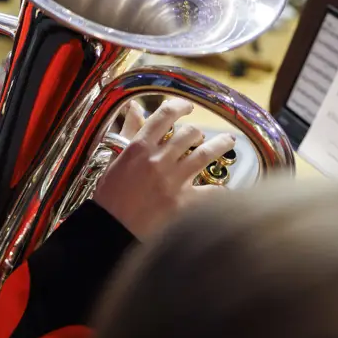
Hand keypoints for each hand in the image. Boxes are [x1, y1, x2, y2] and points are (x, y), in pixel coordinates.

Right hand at [93, 98, 234, 239]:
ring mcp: (172, 181)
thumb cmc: (109, 197)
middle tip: (201, 134)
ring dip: (220, 145)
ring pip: (205, 154)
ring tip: (228, 142)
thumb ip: (128, 132)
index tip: (187, 106)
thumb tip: (134, 107)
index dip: (179, 106)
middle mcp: (158, 160)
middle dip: (197, 131)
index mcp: (138, 148)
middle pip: (189, 134)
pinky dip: (222, 190)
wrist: (111, 231)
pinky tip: (227, 189)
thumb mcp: (113, 159)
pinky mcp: (183, 203)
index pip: (163, 116)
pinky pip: (212, 191)